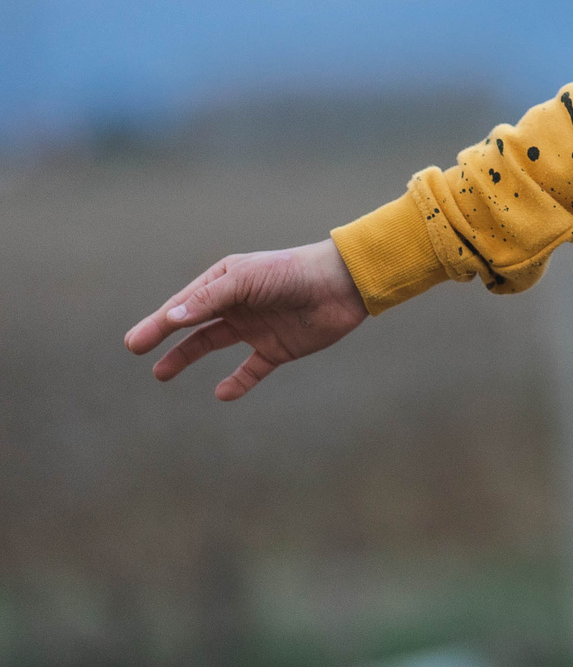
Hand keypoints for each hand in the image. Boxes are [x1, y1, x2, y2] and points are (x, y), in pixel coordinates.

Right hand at [124, 241, 368, 399]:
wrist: (344, 284)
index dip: (159, 322)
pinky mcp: (279, 348)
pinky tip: (223, 394)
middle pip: (193, 325)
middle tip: (138, 350)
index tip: (134, 342)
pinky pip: (252, 369)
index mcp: (228, 281)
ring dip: (187, 357)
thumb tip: (172, 316)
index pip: (185, 304)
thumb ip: (210, 298)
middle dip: (165, 338)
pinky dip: (238, 382)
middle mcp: (239, 304)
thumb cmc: (294, 272)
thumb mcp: (248, 279)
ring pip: (213, 344)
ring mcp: (257, 327)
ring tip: (161, 374)